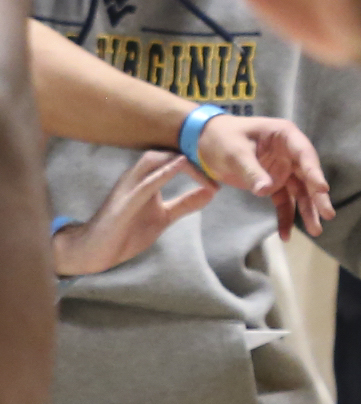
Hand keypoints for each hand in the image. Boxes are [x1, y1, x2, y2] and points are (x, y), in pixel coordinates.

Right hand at [53, 152, 216, 276]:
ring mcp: (129, 187)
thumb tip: (211, 193)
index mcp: (147, 178)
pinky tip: (180, 165)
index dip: (198, 157)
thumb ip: (185, 204)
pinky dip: (164, 172)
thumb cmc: (126, 231)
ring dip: (181, 160)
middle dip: (192, 154)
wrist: (95, 252)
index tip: (221, 167)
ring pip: (154, 160)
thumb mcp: (164, 216)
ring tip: (205, 166)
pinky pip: (145, 182)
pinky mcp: (124, 202)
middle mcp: (137, 176)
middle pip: (166, 152)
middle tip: (218, 165)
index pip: (174, 157)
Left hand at [197, 115, 335, 239]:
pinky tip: (286, 235)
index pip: (304, 154)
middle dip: (317, 196)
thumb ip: (251, 170)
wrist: (206, 143)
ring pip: (300, 192)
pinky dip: (285, 217)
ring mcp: (283, 170)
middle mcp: (290, 153)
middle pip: (307, 176)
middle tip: (328, 214)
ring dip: (307, 211)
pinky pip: (284, 202)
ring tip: (315, 231)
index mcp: (284, 136)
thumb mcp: (234, 152)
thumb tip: (264, 191)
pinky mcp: (274, 184)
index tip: (322, 189)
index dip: (314, 172)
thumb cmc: (223, 138)